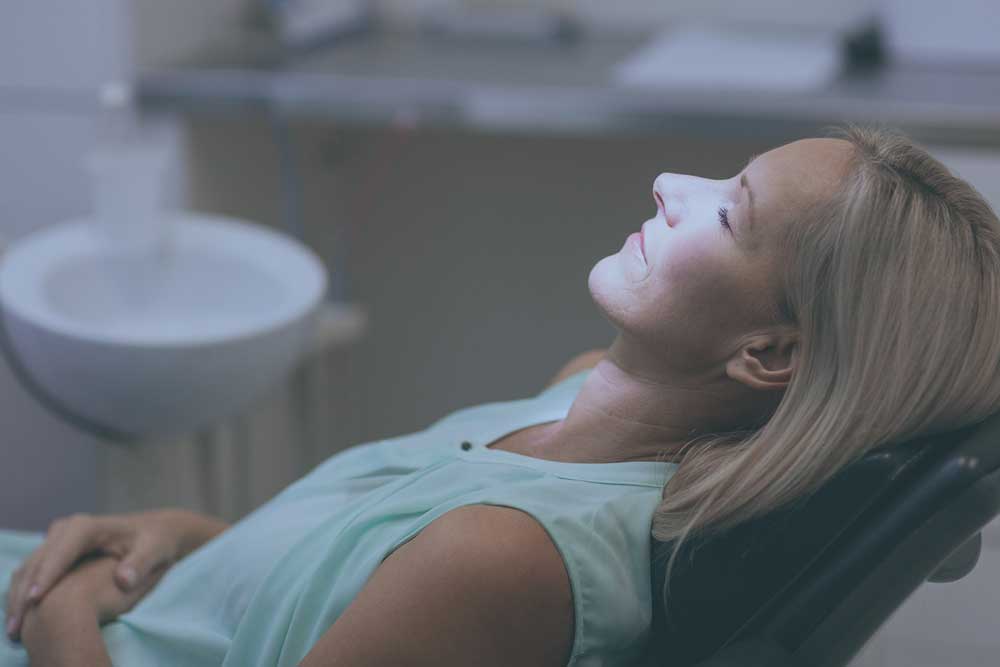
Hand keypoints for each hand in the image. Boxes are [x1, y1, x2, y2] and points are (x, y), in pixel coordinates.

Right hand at [5, 510, 188, 641]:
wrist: (157, 531)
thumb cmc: (157, 541)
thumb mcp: (156, 550)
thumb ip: (141, 563)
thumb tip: (123, 580)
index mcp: (89, 527)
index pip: (63, 548)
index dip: (49, 572)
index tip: (37, 598)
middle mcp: (68, 529)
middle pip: (40, 559)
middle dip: (26, 590)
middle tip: (17, 624)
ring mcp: (58, 540)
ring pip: (31, 566)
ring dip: (20, 594)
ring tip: (16, 625)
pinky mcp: (55, 551)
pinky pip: (33, 571)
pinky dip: (24, 592)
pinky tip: (22, 616)